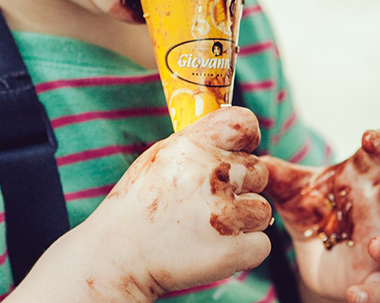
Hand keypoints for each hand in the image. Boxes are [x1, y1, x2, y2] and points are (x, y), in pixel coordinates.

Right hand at [83, 107, 273, 299]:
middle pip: (259, 172)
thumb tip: (234, 134)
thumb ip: (198, 143)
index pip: (243, 123)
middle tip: (208, 203)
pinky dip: (243, 250)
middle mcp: (210, 174)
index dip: (247, 139)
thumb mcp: (160, 158)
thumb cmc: (139, 206)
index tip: (238, 153)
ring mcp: (223, 213)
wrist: (118, 255)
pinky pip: (261, 244)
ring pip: (262, 210)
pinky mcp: (233, 249)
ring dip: (243, 222)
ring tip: (207, 228)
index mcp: (191, 145)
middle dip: (241, 188)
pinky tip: (212, 248)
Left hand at [261, 130, 379, 302]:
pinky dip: (373, 294)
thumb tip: (253, 159)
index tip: (370, 136)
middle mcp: (379, 210)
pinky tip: (356, 295)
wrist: (316, 254)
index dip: (379, 145)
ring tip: (376, 244)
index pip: (377, 157)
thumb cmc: (314, 209)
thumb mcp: (291, 190)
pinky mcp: (377, 278)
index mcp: (361, 180)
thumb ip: (275, 174)